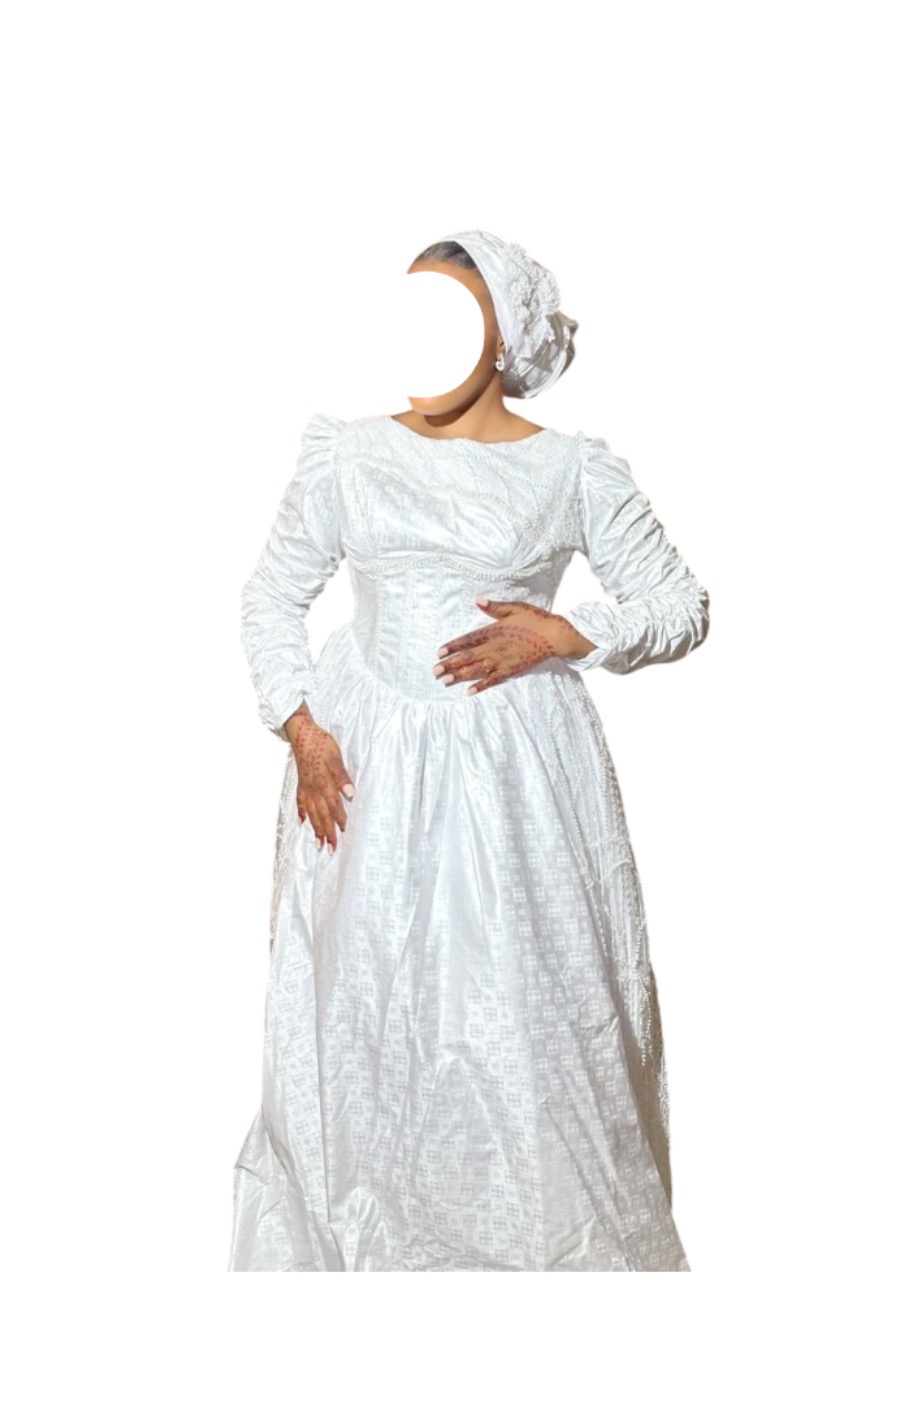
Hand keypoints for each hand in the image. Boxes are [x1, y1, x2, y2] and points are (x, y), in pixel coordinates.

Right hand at [284, 704, 354, 851]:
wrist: (301, 733)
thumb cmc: (320, 743)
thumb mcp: (335, 756)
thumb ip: (342, 776)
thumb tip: (350, 793)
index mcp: (323, 783)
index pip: (334, 807)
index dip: (339, 822)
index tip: (344, 836)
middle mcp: (313, 789)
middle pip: (322, 815)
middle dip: (327, 833)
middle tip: (330, 850)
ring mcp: (305, 787)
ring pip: (311, 812)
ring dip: (315, 829)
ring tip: (318, 844)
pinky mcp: (301, 782)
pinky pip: (300, 802)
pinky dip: (301, 813)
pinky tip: (301, 823)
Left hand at [433, 596, 595, 694]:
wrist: (555, 636)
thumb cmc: (535, 619)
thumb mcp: (514, 607)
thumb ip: (494, 607)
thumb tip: (477, 600)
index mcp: (494, 631)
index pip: (468, 640)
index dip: (452, 646)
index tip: (438, 652)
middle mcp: (495, 647)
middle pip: (468, 657)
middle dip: (450, 664)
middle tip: (434, 672)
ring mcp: (503, 660)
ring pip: (477, 670)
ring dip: (460, 676)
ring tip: (445, 681)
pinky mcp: (512, 670)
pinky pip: (493, 680)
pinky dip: (481, 686)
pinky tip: (469, 692)